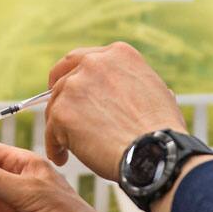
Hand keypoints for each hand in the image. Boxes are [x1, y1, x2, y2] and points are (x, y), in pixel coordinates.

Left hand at [44, 42, 186, 180]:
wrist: (155, 152)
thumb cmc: (161, 131)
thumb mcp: (157, 91)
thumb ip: (135, 85)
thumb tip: (133, 93)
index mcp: (118, 54)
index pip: (84, 58)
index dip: (74, 75)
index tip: (72, 89)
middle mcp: (94, 63)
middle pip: (63, 78)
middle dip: (59, 97)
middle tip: (58, 114)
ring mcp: (75, 86)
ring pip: (55, 105)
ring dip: (58, 126)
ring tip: (66, 148)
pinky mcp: (63, 112)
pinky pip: (51, 130)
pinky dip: (54, 145)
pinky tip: (62, 157)